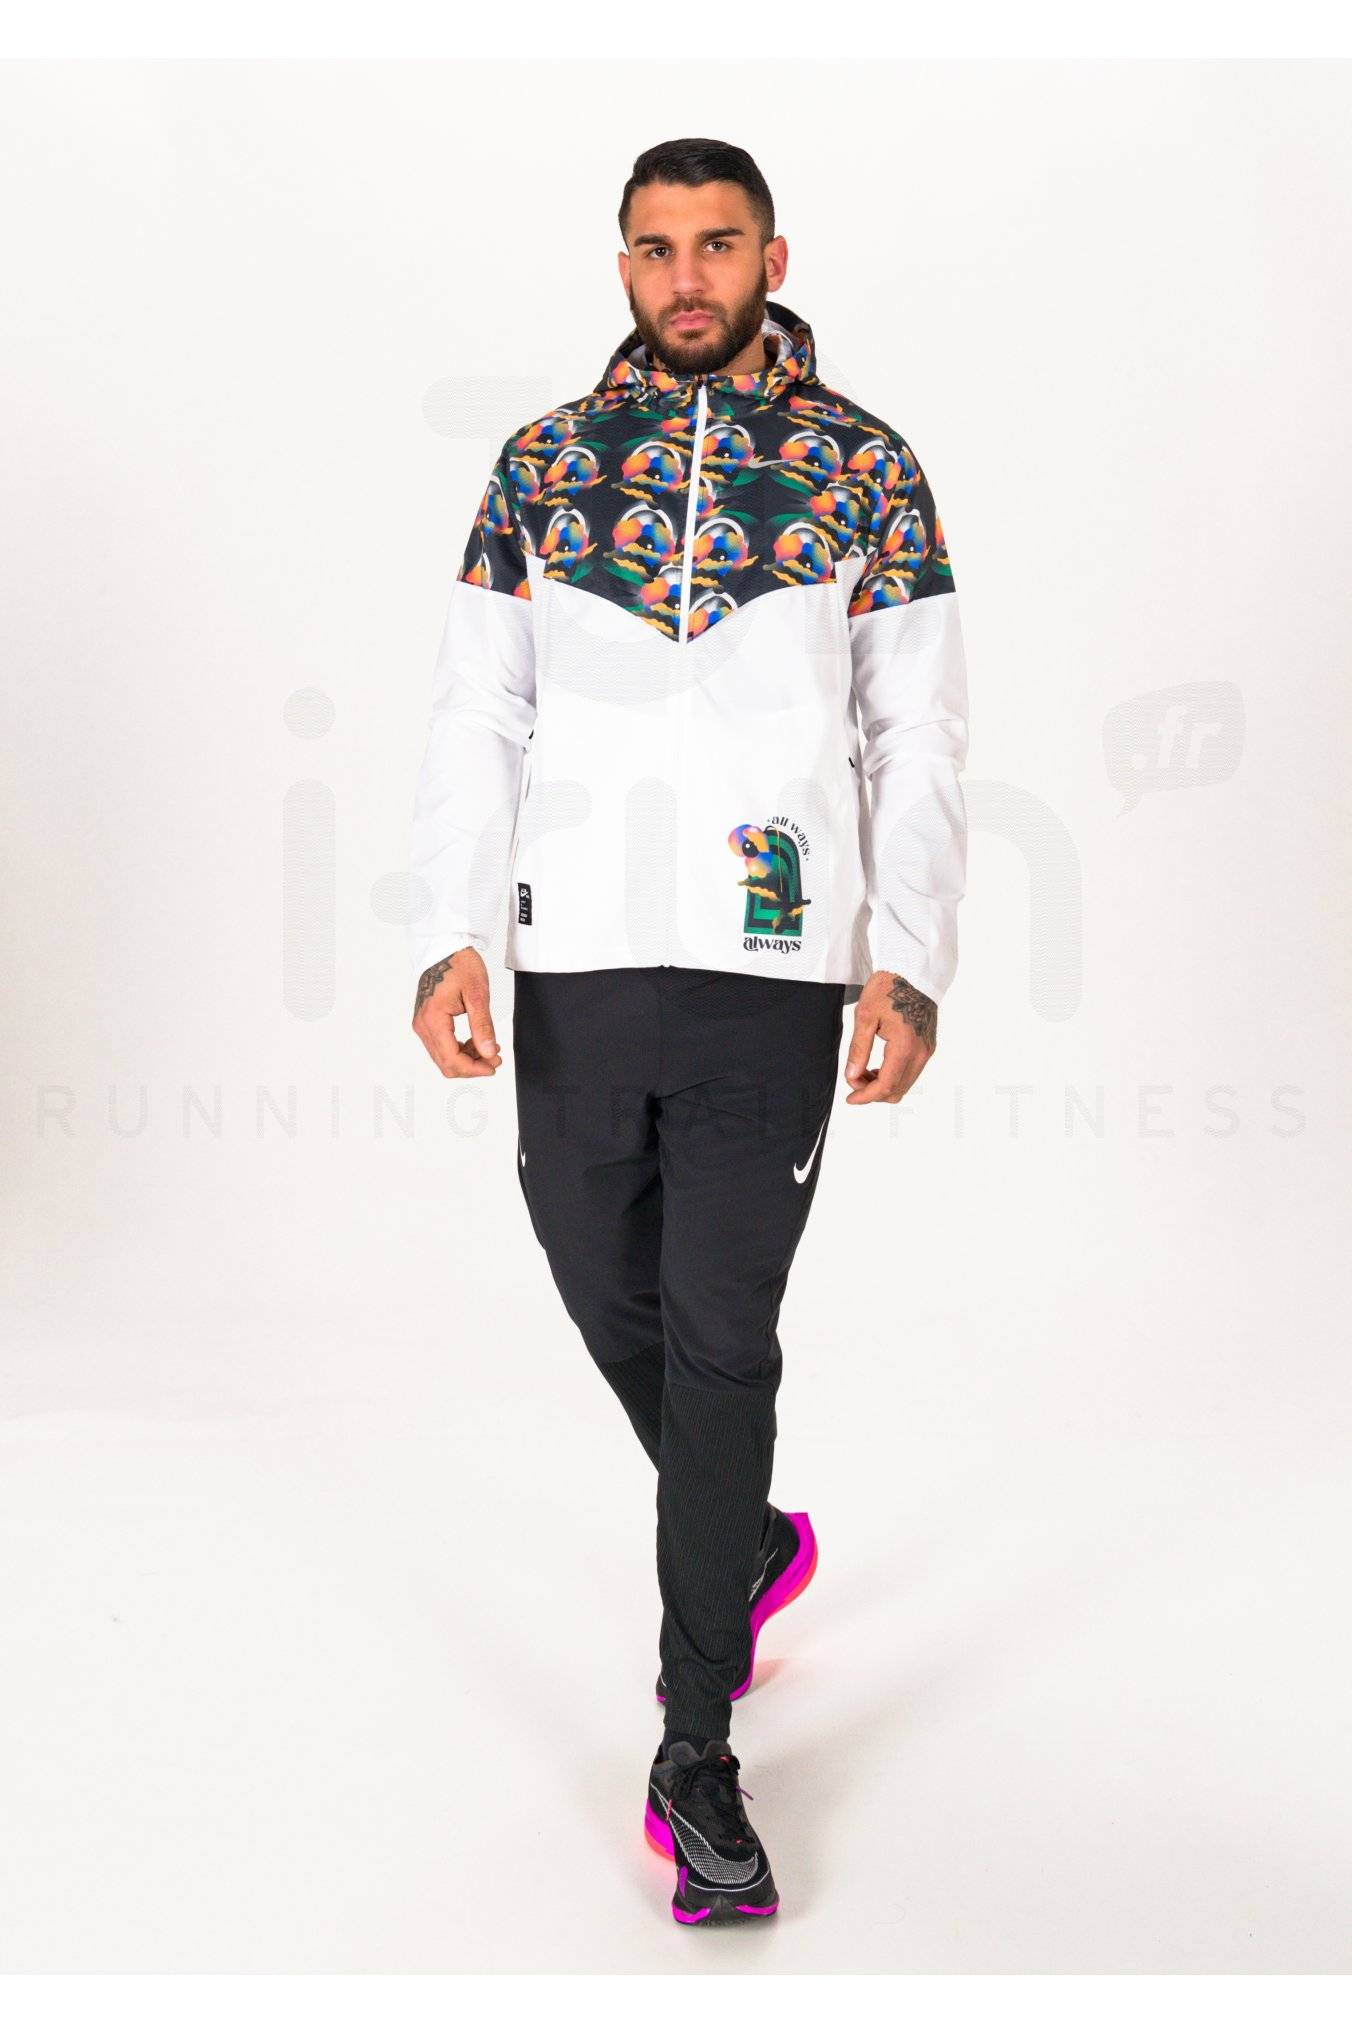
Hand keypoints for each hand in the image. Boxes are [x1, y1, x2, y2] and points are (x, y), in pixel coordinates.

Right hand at [411, 946, 502, 1077]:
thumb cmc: (460, 964)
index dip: (474, 1069)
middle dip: (473, 1066)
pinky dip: (460, 1050)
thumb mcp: (478, 994)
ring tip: (489, 1048)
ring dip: (467, 1059)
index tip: (493, 1066)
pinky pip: (442, 1046)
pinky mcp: (426, 1022)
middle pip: (446, 1064)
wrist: (445, 949)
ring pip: (444, 1058)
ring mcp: (422, 1024)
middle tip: (495, 1058)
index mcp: (433, 1019)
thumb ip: (483, 1026)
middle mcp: (423, 1025)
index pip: (451, 1059)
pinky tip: (476, 1042)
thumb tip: (489, 1053)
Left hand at [843, 972, 936, 1104]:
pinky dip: (893, 1075)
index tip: (850, 1099)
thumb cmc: (888, 988)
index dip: (866, 1096)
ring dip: (883, 1084)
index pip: (886, 1085)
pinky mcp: (928, 1046)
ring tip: (863, 1069)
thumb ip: (858, 1049)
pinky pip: (911, 1071)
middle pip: (897, 1090)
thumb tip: (852, 1075)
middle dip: (873, 1092)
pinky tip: (877, 1064)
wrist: (912, 971)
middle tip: (853, 1079)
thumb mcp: (865, 1017)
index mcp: (905, 1046)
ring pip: (904, 1083)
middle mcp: (921, 1052)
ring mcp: (927, 1050)